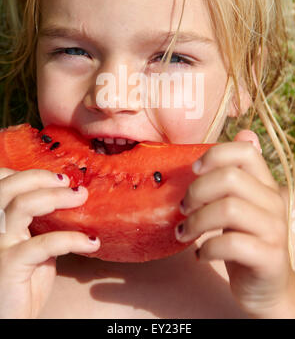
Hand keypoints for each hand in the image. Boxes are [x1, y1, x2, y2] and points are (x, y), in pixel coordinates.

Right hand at [0, 168, 99, 318]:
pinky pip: (42, 244)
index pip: (2, 183)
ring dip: (55, 197)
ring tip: (80, 198)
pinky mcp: (8, 265)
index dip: (26, 173)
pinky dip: (70, 239)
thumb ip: (43, 224)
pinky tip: (90, 242)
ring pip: (21, 205)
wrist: (11, 318)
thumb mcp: (33, 245)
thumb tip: (72, 200)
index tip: (58, 177)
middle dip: (41, 177)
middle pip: (9, 187)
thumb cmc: (22, 282)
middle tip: (69, 183)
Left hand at [175, 130, 294, 317]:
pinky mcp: (268, 256)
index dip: (214, 155)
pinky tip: (199, 254)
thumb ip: (238, 174)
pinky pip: (232, 243)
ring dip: (196, 221)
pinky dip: (207, 249)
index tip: (194, 171)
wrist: (267, 287)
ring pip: (228, 209)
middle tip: (182, 208)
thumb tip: (246, 132)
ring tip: (184, 232)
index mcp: (264, 184)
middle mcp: (273, 201)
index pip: (245, 151)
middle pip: (230, 178)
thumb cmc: (245, 239)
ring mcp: (273, 229)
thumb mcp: (240, 204)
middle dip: (197, 191)